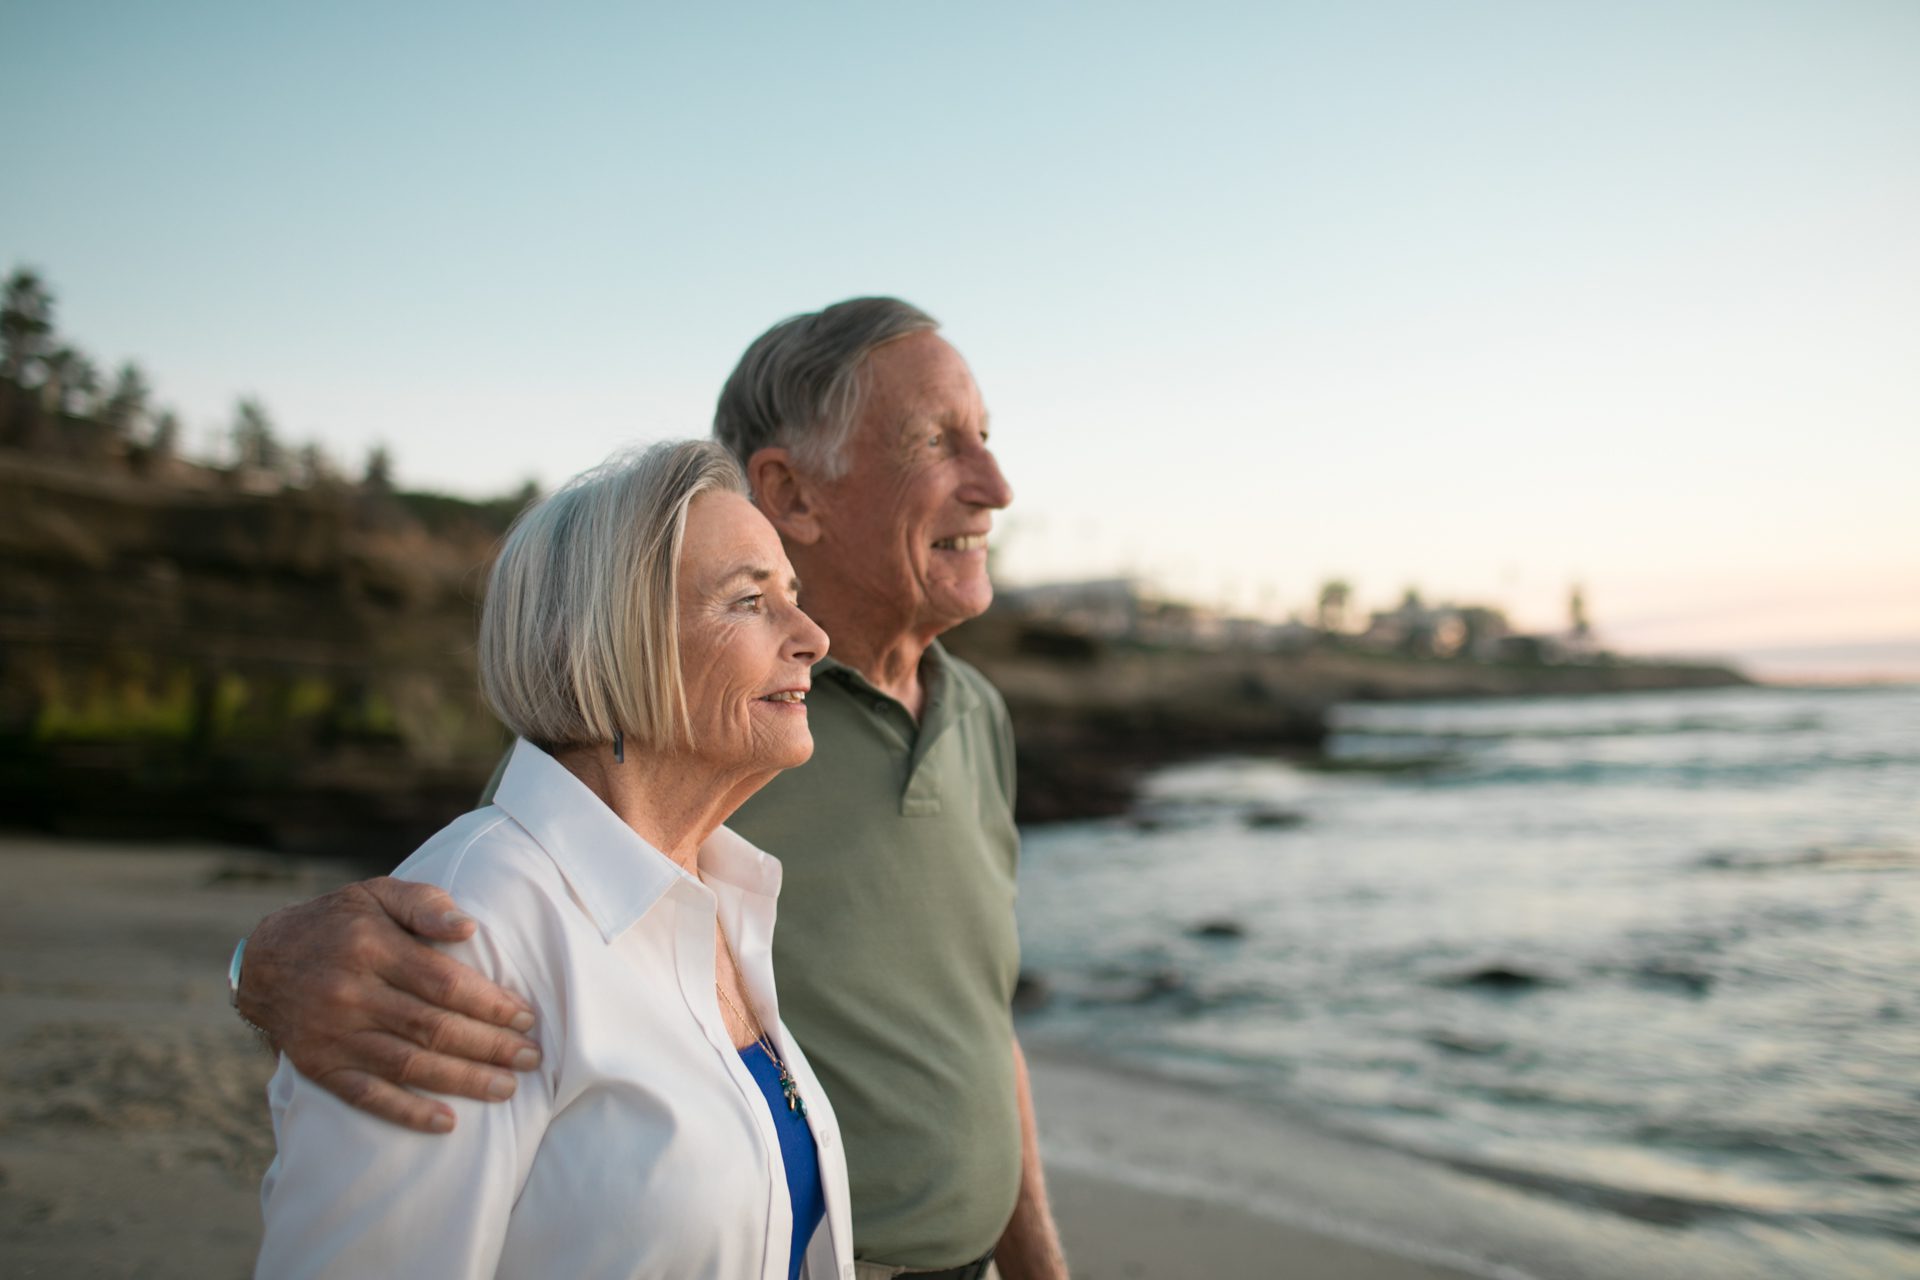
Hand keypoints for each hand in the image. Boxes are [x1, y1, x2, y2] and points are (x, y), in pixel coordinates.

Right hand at [239, 877, 540, 1133]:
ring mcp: (334, 1035)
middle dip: (489, 1046)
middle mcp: (351, 994)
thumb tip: (469, 928)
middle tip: (531, 1058)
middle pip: (432, 1028)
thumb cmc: (338, 923)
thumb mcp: (379, 893)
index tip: (526, 1018)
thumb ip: (426, 904)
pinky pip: (367, 1097)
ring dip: (463, 1081)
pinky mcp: (320, 1067)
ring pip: (408, 1065)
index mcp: (371, 948)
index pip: (443, 983)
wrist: (264, 961)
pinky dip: (408, 1113)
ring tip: (507, 1088)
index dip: (489, 1003)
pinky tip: (447, 1123)